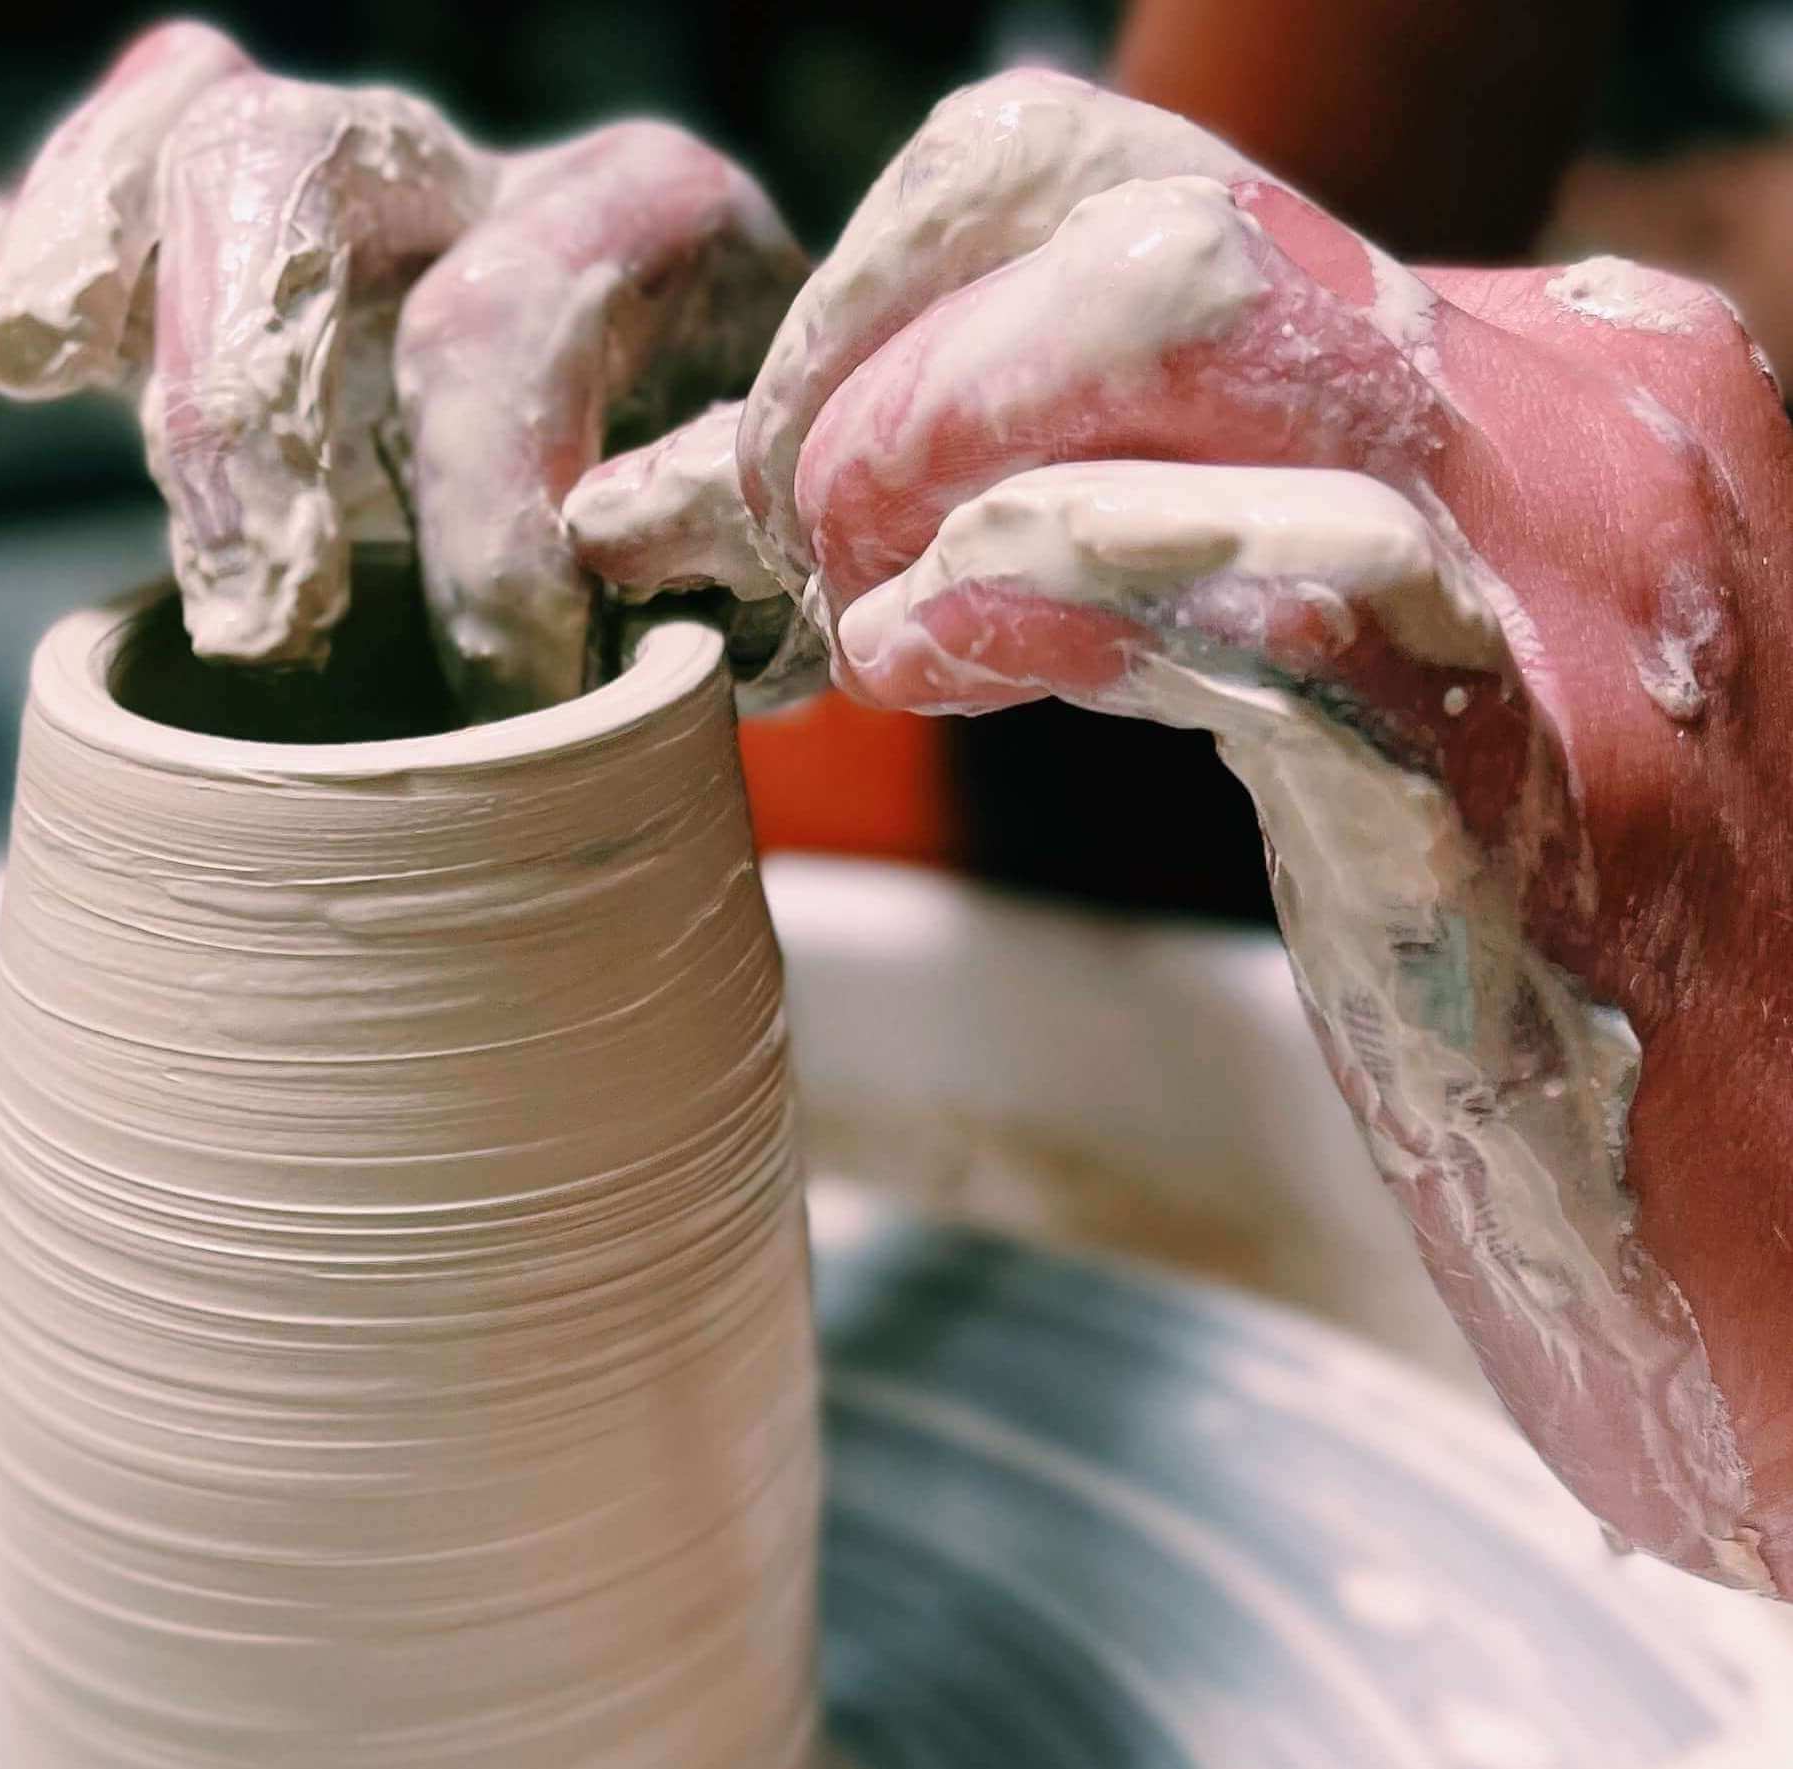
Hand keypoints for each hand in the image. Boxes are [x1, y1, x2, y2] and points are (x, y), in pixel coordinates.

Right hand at [0, 22, 802, 716]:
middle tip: (252, 607)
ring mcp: (338, 217)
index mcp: (638, 218)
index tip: (515, 689)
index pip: (512, 312)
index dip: (497, 515)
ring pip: (184, 140)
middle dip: (243, 386)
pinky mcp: (230, 289)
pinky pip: (89, 219)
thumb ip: (736, 544)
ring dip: (90, 254)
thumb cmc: (750, 542)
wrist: (723, 471)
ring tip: (27, 368)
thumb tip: (640, 555)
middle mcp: (471, 179)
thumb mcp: (789, 546)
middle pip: (302, 167)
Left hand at [575, 69, 1792, 1594]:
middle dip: (878, 356)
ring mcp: (1568, 591)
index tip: (788, 482)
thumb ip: (1150, 563)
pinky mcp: (1535, 798)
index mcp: (1534, 384)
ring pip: (1184, 313)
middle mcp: (1572, 425)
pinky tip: (917, 666)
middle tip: (789, 545)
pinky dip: (1035, 599)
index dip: (895, 310)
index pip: (1127, 196)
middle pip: (1126, 207)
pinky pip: (1258, 592)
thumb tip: (827, 514)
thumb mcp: (1368, 699)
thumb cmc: (1552, 981)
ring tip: (849, 623)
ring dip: (920, 455)